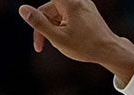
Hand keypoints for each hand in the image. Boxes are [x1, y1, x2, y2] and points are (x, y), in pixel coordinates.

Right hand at [18, 0, 133, 83]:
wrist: (110, 51)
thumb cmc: (85, 46)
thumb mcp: (57, 38)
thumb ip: (38, 23)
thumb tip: (22, 9)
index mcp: (70, 3)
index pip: (46, 4)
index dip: (39, 13)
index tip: (33, 17)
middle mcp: (78, 0)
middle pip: (50, 9)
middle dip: (45, 26)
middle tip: (40, 46)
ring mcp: (84, 5)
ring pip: (59, 14)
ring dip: (55, 28)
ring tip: (62, 43)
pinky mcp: (88, 12)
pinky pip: (69, 16)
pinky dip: (64, 26)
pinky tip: (70, 40)